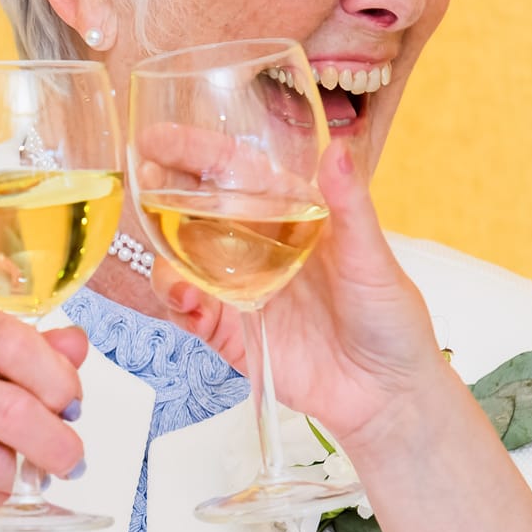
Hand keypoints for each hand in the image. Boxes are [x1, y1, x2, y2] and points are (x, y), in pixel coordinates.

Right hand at [152, 144, 448, 443]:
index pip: (235, 174)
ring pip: (183, 263)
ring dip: (165, 253)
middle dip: (163, 195)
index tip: (161, 139)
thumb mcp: (372, 259)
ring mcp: (239, 291)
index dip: (197, 153)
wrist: (386, 393)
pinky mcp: (231, 334)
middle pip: (197, 213)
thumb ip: (350, 207)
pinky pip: (192, 313)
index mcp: (289, 216)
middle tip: (142, 179)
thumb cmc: (389, 318)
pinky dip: (179, 303)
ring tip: (163, 253)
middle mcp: (256, 248)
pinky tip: (185, 300)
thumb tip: (340, 148)